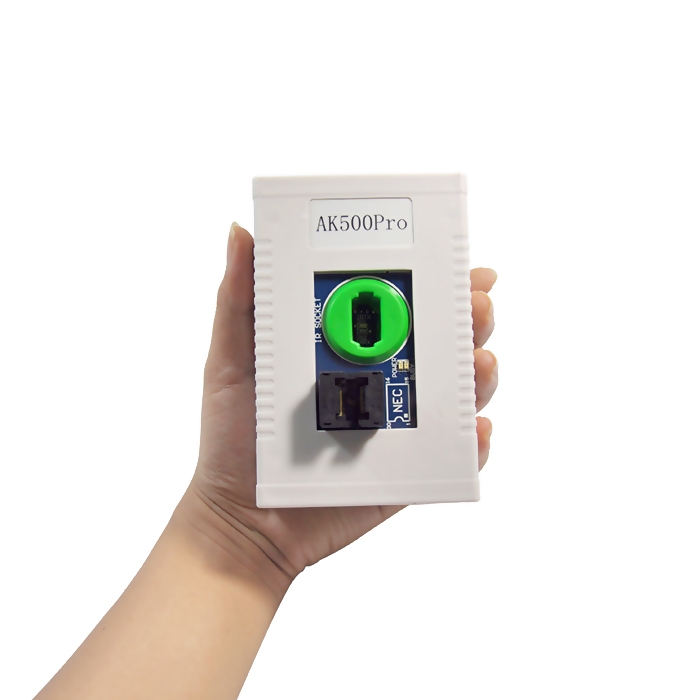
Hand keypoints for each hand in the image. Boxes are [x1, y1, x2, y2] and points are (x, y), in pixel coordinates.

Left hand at [182, 224, 497, 595]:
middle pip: (440, 339)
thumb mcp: (230, 360)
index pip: (400, 303)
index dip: (437, 279)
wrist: (242, 520)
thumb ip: (238, 298)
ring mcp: (397, 425)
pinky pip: (453, 453)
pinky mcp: (406, 470)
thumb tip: (240, 231)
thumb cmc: (232, 439)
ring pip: (456, 391)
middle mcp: (380, 379)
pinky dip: (474, 441)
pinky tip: (475, 428)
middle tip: (475, 306)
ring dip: (480, 372)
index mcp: (346, 347)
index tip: (462, 262)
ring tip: (479, 362)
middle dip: (470, 317)